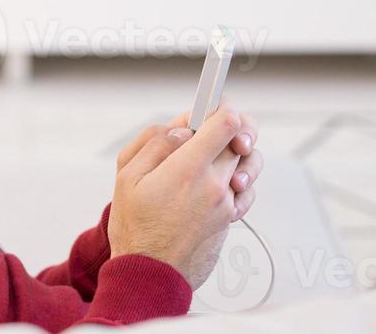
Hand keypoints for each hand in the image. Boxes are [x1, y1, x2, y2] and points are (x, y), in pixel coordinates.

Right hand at [107, 104, 260, 288]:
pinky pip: (246, 188)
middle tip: (206, 129)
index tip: (212, 101)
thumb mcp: (127, 175)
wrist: (150, 274)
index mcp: (189, 168)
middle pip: (241, 137)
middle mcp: (215, 183)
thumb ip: (156, 142)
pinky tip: (222, 180)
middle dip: (226, 126)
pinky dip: (239, 178)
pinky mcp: (230, 217)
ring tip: (215, 155)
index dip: (221, 104)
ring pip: (248, 161)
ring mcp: (226, 202)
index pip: (226, 121)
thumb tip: (184, 127)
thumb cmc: (135, 227)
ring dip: (237, 151)